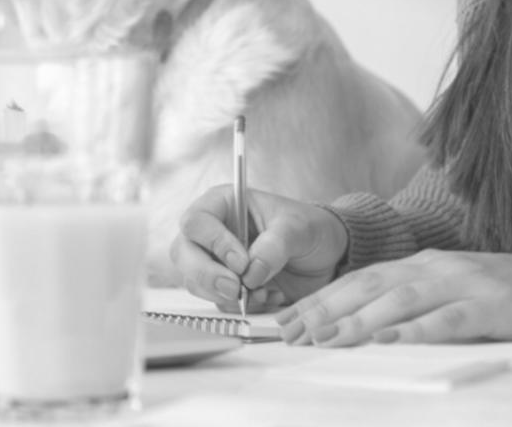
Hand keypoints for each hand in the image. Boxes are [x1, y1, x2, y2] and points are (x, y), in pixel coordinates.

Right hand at [168, 185, 347, 311]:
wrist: (327, 256)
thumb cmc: (310, 228)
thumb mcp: (298, 228)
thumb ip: (274, 245)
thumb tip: (251, 273)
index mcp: (223, 204)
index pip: (197, 222)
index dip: (214, 244)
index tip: (242, 262)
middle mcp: (212, 232)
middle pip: (183, 254)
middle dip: (207, 276)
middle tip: (237, 289)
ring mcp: (215, 261)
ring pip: (194, 281)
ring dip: (225, 295)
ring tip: (262, 292)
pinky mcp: (226, 286)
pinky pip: (217, 301)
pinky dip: (239, 306)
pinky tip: (266, 297)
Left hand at [277, 249, 511, 345]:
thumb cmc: (504, 296)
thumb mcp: (450, 293)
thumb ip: (412, 304)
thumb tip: (360, 330)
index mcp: (422, 263)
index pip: (361, 278)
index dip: (322, 298)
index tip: (288, 321)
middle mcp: (436, 266)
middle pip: (371, 284)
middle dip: (328, 309)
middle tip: (294, 333)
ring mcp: (465, 283)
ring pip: (402, 298)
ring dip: (361, 320)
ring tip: (328, 339)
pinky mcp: (493, 306)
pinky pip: (449, 319)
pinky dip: (416, 329)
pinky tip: (390, 340)